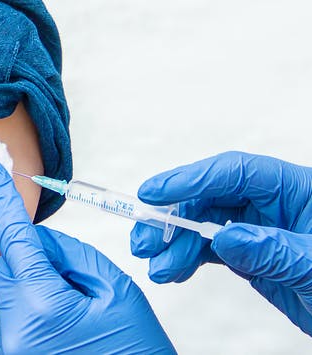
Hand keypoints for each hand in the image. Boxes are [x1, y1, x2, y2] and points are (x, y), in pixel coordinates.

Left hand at [0, 157, 174, 353]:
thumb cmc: (135, 353)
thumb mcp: (117, 294)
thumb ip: (72, 256)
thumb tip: (40, 244)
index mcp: (40, 305)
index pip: (13, 238)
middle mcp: (15, 331)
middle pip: (9, 268)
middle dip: (36, 262)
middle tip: (77, 285)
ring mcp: (11, 350)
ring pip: (12, 295)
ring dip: (37, 292)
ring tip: (77, 320)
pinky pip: (15, 322)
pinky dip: (36, 316)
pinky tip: (65, 334)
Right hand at [131, 151, 311, 334]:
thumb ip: (274, 251)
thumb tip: (226, 237)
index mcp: (298, 190)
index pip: (235, 172)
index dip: (190, 179)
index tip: (154, 193)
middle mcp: (276, 206)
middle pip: (212, 198)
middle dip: (174, 219)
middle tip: (145, 240)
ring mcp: (264, 232)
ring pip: (206, 226)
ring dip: (175, 244)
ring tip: (157, 267)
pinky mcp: (256, 258)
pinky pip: (212, 250)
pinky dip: (188, 259)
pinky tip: (172, 270)